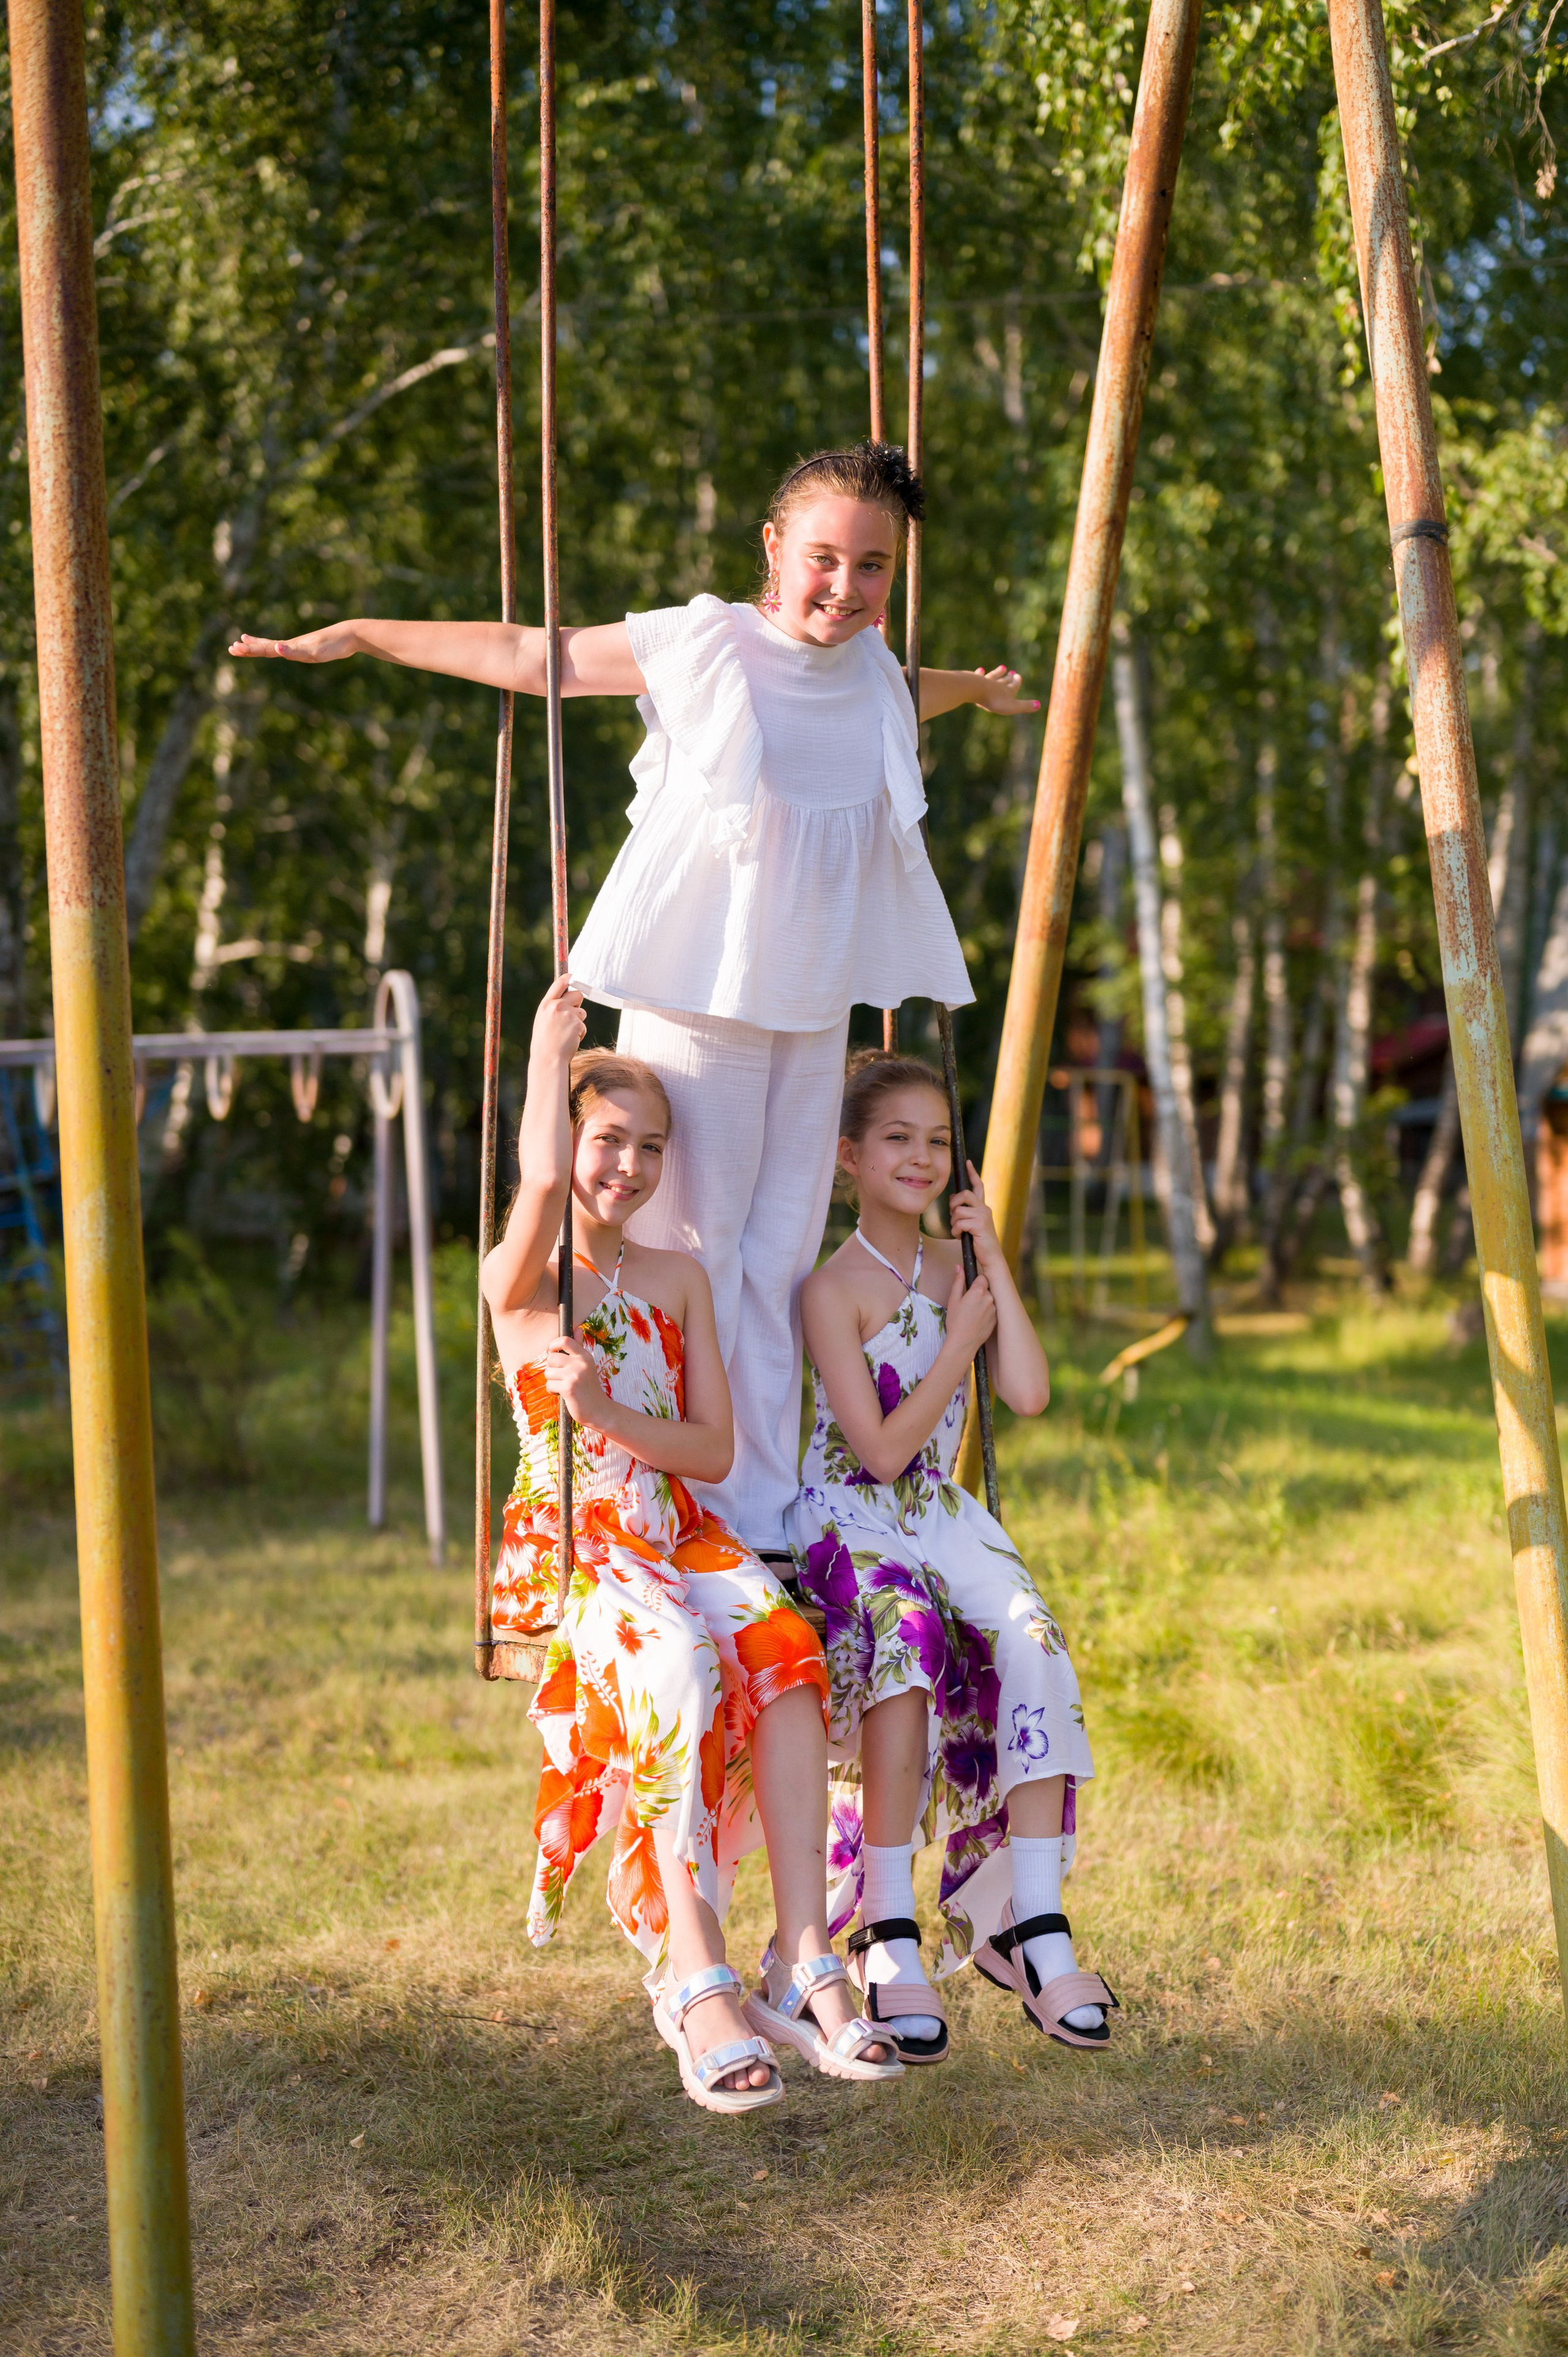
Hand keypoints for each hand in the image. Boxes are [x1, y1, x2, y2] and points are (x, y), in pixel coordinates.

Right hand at [228, 622, 359, 662]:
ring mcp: (299, 645)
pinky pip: (286, 648)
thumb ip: (294, 651)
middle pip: (265, 646)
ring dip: (258, 644)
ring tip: (245, 639)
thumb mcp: (313, 652)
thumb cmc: (333, 645)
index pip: (265, 648)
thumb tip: (275, 647)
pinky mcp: (308, 647)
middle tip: (232, 647)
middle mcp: (292, 644)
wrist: (350, 635)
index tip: (234, 647)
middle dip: (248, 648)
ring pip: (273, 645)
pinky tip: (277, 646)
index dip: (249, 650)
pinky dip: (277, 647)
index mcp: (291, 646)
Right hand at [530, 973, 585, 1065]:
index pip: (559, 983)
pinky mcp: (577, 1023)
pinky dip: (579, 1033)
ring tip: (566, 1033)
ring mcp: (567, 1014)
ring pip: (582, 1012)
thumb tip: (567, 999)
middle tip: (570, 1018)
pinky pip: (583, 1025)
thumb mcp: (543, 1020)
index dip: (569, 978)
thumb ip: (553, 1008)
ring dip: (578, 1022)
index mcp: (545, 1004)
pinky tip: (570, 1040)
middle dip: (578, 1004)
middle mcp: (556, 1006)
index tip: (574, 977)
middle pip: (577, 994)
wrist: (547, 1059)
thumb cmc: (545, 1042)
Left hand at [543, 1335, 610, 1427]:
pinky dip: (552, 1391)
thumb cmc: (589, 1387)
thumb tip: (577, 1329)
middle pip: (551, 1357)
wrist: (599, 1410)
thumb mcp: (587, 1365)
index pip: (565, 1340)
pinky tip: (562, 1394)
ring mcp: (575, 1375)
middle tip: (560, 1376)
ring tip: (563, 1386)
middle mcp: (581, 1363)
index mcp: (585, 1356)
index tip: (553, 1353)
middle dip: (551, 1369)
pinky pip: (550, 1385)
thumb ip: (579, 1347)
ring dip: (552, 1381)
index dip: (553, 1345)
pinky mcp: (569, 1388)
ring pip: (548, 1372)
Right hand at [945, 1261, 996, 1358]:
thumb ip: (958, 1281)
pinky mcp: (997, 1318)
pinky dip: (987, 1311)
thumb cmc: (955, 1321)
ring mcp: (995, 1309)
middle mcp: (990, 1298)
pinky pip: (993, 1309)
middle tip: (969, 1303)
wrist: (963, 1343)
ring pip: (990, 1299)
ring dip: (984, 1302)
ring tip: (973, 1313)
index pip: (982, 1277)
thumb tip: (959, 1267)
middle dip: (980, 1292)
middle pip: (987, 1288)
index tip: (970, 1288)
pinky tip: (978, 1319)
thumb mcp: (953, 1299)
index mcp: (978, 1291)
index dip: (976, 1281)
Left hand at [948, 1163, 1002, 1271]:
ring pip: (958, 1211)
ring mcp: (983, 1216)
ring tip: (958, 1232)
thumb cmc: (979, 1242)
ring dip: (953, 1223)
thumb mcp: (970, 1224)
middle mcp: (985, 1209)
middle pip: (964, 1194)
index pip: (978, 1186)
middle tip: (953, 1215)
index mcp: (983, 1207)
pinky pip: (959, 1223)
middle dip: (954, 1204)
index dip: (972, 1173)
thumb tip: (953, 1198)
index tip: (967, 1162)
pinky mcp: (980, 1225)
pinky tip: (960, 1237)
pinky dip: (956, 1231)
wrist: (991, 1257)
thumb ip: (964, 1211)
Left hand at [968, 664, 1038, 715]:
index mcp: (1007, 691)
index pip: (1013, 685)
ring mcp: (984, 681)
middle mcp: (997, 684)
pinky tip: (980, 670)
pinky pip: (978, 676)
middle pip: (1004, 680)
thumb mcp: (1011, 707)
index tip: (1017, 676)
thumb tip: (1039, 705)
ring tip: (1002, 667)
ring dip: (997, 673)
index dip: (1016, 681)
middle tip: (1011, 672)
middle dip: (1008, 677)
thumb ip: (1024, 706)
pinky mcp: (973, 681)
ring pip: (993, 676)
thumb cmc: (994, 700)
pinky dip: (980, 673)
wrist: (975, 689)